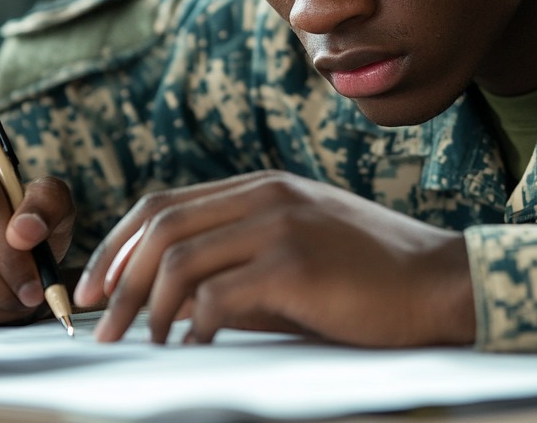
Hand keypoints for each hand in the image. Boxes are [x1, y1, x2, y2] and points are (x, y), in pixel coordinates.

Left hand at [75, 171, 475, 346]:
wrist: (440, 282)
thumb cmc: (371, 278)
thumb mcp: (298, 255)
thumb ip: (240, 266)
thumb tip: (175, 305)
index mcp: (262, 188)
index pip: (165, 203)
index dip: (119, 244)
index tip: (95, 287)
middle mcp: (266, 196)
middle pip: (161, 227)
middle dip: (117, 279)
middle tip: (99, 325)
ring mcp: (281, 225)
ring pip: (180, 260)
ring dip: (147, 307)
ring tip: (142, 343)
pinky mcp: (295, 264)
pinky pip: (218, 296)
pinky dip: (194, 326)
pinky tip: (196, 348)